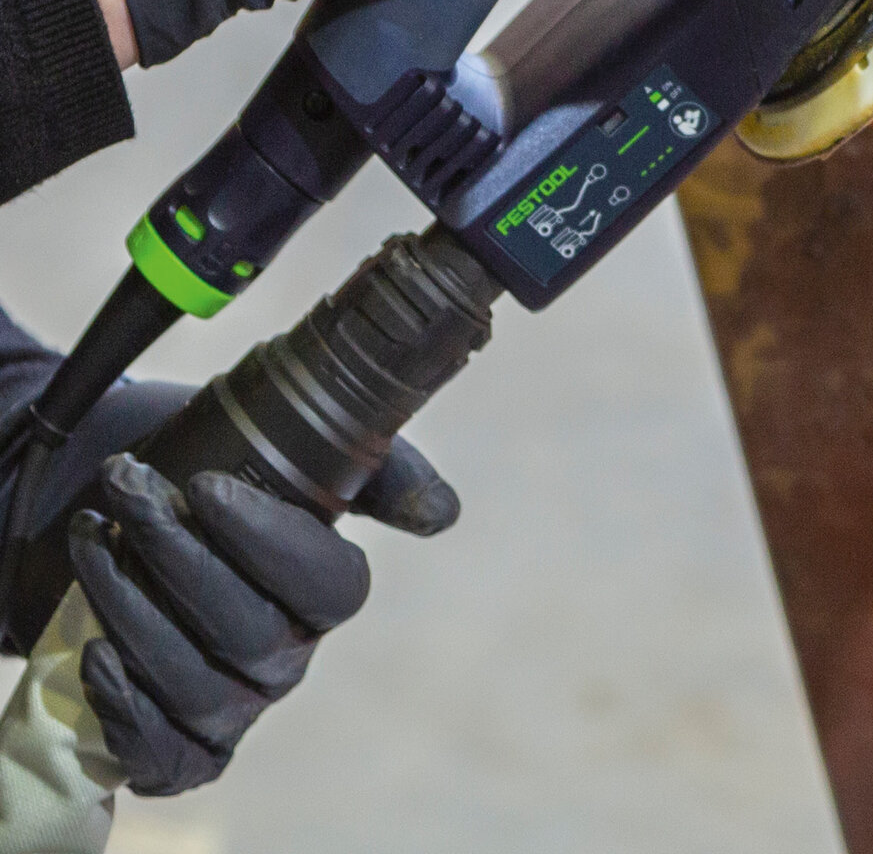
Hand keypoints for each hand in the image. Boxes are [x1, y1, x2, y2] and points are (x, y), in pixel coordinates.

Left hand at [68, 440, 456, 795]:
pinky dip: (124, 705)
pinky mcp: (176, 747)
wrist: (140, 516)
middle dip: (180, 554)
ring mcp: (233, 706)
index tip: (207, 485)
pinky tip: (98, 650)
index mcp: (328, 595)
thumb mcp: (310, 458)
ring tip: (95, 536)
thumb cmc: (232, 482)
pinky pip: (160, 750)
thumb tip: (441, 516)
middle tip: (131, 489)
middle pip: (247, 629)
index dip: (268, 539)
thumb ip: (384, 475)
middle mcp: (288, 657)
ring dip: (131, 606)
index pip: (327, 583)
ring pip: (193, 681)